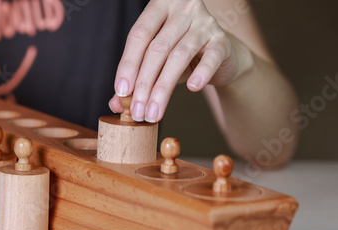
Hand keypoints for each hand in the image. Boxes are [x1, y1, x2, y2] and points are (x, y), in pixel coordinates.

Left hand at [109, 0, 252, 121]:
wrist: (220, 56)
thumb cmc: (182, 57)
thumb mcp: (157, 65)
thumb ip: (135, 80)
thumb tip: (115, 104)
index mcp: (160, 8)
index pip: (139, 35)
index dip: (128, 65)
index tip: (121, 92)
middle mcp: (183, 10)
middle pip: (157, 48)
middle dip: (144, 84)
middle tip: (137, 110)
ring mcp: (205, 23)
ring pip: (179, 56)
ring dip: (163, 89)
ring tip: (154, 112)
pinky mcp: (222, 41)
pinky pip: (210, 58)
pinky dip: (200, 73)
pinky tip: (192, 88)